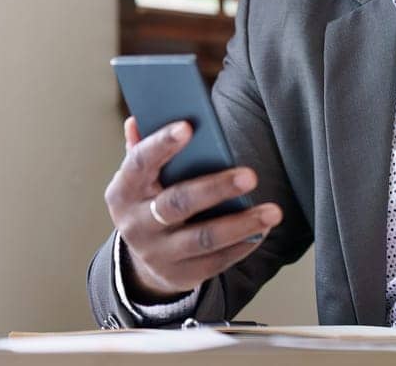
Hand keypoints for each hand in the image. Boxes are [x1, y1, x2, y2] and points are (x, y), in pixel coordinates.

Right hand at [104, 117, 282, 300]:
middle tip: (250, 175)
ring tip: (272, 212)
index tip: (188, 127)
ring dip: (241, 225)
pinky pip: (216, 261)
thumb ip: (141, 147)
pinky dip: (242, 245)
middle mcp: (136, 225)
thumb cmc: (149, 201)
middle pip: (178, 203)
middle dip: (216, 188)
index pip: (139, 163)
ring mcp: (158, 253)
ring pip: (203, 238)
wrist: (145, 257)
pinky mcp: (181, 274)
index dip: (161, 144)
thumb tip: (138, 120)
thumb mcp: (140, 176)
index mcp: (123, 191)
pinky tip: (261, 231)